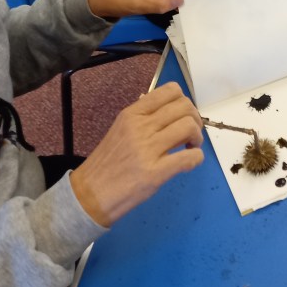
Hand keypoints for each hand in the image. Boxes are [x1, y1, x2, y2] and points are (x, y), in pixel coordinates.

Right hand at [70, 82, 203, 225]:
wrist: (89, 196)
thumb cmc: (107, 164)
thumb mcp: (120, 130)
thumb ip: (143, 118)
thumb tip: (167, 109)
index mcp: (132, 115)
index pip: (169, 91)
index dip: (184, 101)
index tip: (183, 115)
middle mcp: (140, 127)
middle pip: (184, 107)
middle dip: (195, 119)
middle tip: (191, 133)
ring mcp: (147, 150)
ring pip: (188, 127)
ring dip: (197, 137)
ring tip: (191, 147)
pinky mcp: (155, 173)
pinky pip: (189, 157)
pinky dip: (197, 158)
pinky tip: (189, 162)